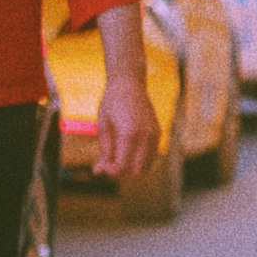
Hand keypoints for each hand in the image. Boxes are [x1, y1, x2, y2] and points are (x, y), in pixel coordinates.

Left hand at [93, 2, 160, 178]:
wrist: (129, 83)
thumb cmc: (112, 102)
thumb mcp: (103, 127)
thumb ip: (104, 151)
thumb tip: (99, 172)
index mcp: (130, 133)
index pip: (123, 166)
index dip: (110, 172)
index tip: (99, 167)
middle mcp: (146, 135)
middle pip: (137, 171)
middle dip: (120, 172)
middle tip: (106, 163)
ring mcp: (155, 134)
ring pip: (146, 166)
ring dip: (130, 167)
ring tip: (114, 157)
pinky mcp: (158, 132)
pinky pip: (150, 156)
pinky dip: (138, 160)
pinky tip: (125, 151)